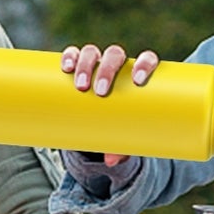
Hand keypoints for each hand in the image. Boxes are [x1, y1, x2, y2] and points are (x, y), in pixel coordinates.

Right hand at [60, 43, 159, 164]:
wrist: (100, 116)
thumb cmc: (119, 123)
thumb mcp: (124, 134)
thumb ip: (122, 147)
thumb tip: (111, 160)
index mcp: (137, 74)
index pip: (147, 59)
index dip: (144, 64)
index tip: (138, 81)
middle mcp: (117, 64)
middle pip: (115, 55)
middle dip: (107, 70)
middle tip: (101, 91)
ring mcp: (96, 62)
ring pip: (92, 52)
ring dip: (86, 65)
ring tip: (81, 87)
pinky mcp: (77, 65)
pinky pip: (72, 53)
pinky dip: (69, 57)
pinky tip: (67, 67)